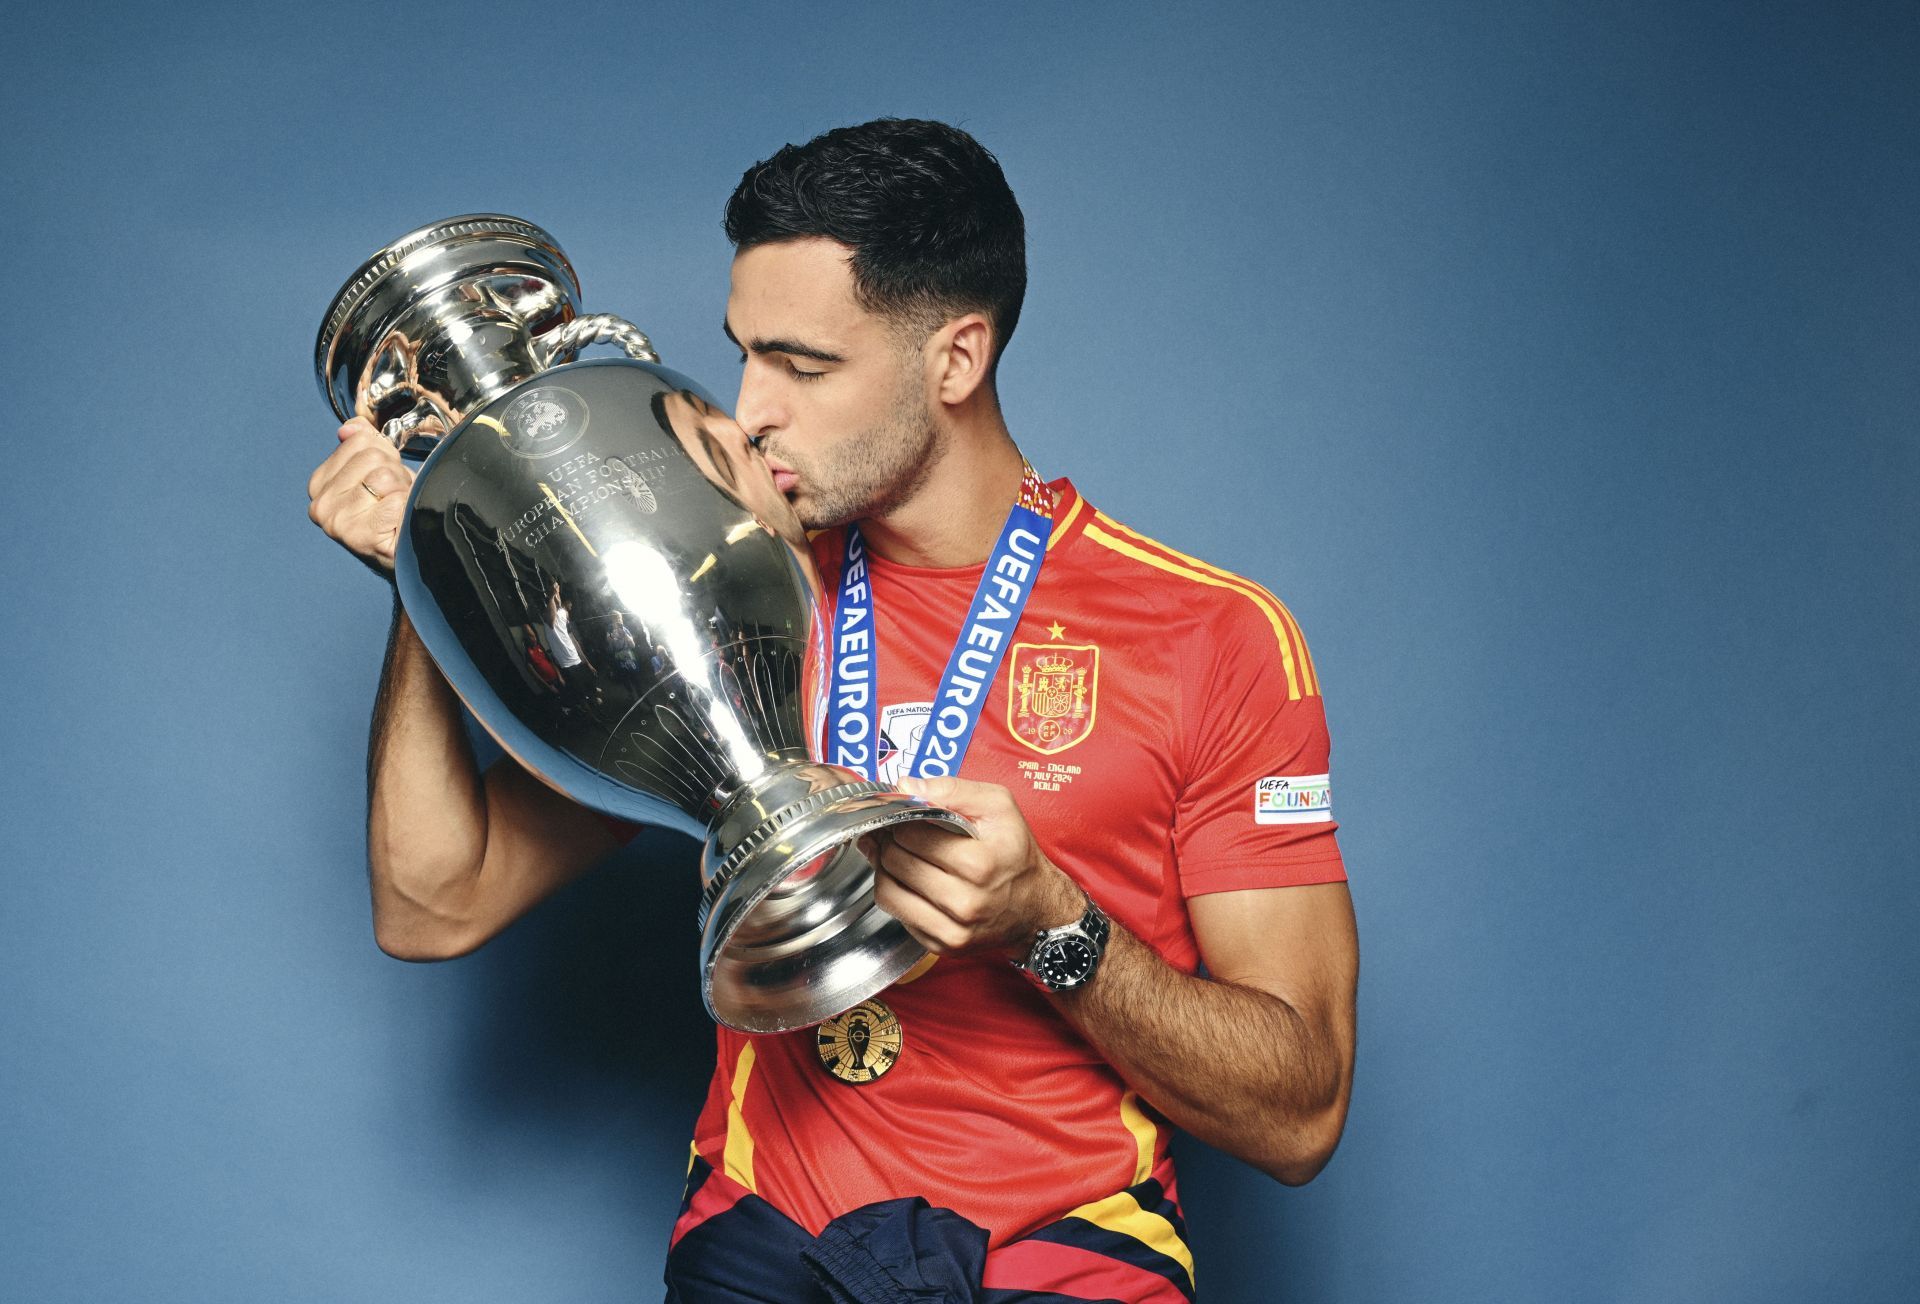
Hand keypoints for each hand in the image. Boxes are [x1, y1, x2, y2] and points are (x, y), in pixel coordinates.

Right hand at [306, 418, 415, 575]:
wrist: (408, 556)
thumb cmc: (392, 514)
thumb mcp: (375, 472)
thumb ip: (362, 445)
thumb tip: (350, 427)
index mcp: (319, 484)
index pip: (359, 440)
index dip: (383, 456)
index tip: (383, 481)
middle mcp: (321, 504)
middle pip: (372, 457)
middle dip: (394, 473)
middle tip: (394, 497)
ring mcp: (337, 522)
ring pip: (384, 476)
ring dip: (402, 490)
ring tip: (397, 509)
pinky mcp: (360, 535)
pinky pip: (395, 499)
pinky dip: (406, 507)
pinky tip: (400, 521)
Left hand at [864, 775, 1084, 957]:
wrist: (1037, 907)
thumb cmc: (1016, 852)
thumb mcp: (999, 806)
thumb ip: (954, 789)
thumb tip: (907, 786)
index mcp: (979, 864)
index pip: (910, 836)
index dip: (901, 821)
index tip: (905, 818)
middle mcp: (966, 902)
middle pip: (896, 863)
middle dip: (890, 843)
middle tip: (895, 835)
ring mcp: (954, 930)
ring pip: (888, 892)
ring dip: (886, 869)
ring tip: (897, 855)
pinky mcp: (944, 946)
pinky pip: (898, 916)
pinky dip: (897, 894)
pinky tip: (910, 882)